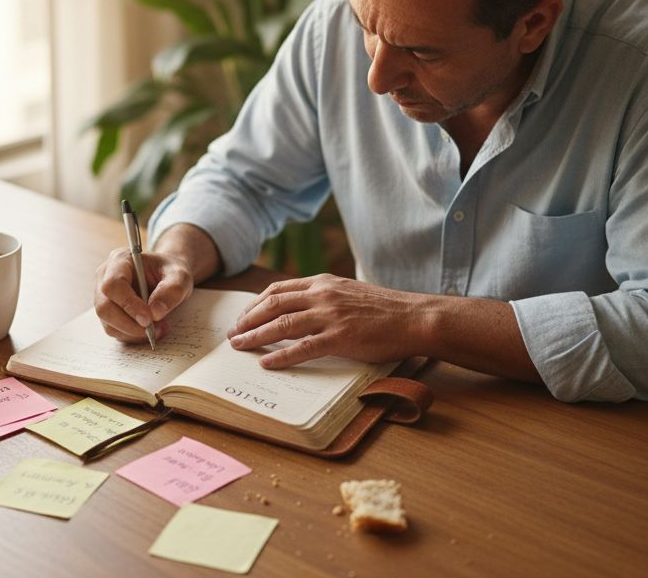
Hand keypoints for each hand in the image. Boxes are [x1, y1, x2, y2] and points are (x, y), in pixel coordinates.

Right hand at [93, 248, 194, 342]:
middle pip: (104, 308)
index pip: (113, 285)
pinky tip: (152, 330)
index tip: (149, 319)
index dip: (128, 304)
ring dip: (134, 333)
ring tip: (160, 328)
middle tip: (155, 330)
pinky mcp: (109, 313)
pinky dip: (134, 336)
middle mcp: (105, 277)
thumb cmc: (170, 271)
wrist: (167, 276)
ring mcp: (103, 297)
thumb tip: (155, 313)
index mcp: (119, 260)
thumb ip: (172, 290)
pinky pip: (115, 331)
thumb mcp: (180, 276)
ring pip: (109, 324)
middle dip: (130, 325)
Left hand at [227, 274, 432, 367]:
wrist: (414, 317)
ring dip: (256, 337)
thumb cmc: (385, 309)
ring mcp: (330, 316)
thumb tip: (302, 310)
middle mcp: (322, 295)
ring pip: (282, 324)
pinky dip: (281, 357)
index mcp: (323, 283)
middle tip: (233, 335)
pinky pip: (303, 348)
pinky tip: (267, 364)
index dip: (255, 304)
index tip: (243, 317)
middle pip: (273, 304)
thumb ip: (325, 297)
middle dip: (248, 320)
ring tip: (240, 347)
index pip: (278, 289)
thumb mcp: (349, 292)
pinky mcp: (340, 337)